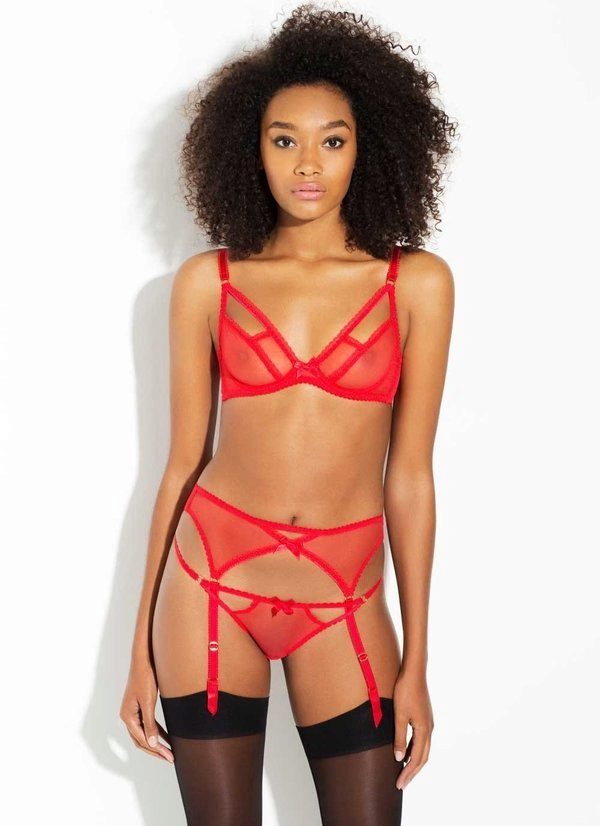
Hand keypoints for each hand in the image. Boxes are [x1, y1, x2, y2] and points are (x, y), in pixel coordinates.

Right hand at [119, 659, 173, 762]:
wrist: (144, 660)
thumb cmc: (145, 678)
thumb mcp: (148, 702)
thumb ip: (150, 723)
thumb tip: (152, 744)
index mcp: (127, 716)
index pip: (142, 740)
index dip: (156, 750)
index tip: (169, 756)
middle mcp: (127, 716)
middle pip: (141, 740)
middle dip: (156, 750)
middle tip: (171, 758)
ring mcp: (133, 712)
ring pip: (144, 734)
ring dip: (156, 743)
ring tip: (170, 752)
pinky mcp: (140, 707)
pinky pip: (147, 724)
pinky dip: (157, 732)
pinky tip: (166, 737)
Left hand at [392, 670, 433, 789]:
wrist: (414, 673)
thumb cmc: (405, 692)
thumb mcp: (399, 715)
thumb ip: (399, 737)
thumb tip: (399, 758)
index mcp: (424, 730)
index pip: (417, 759)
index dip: (408, 773)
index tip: (399, 785)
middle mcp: (429, 729)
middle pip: (423, 757)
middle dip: (412, 772)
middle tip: (401, 784)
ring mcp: (428, 723)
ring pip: (423, 749)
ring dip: (413, 761)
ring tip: (402, 771)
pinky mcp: (424, 718)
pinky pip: (421, 740)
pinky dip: (414, 750)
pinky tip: (405, 752)